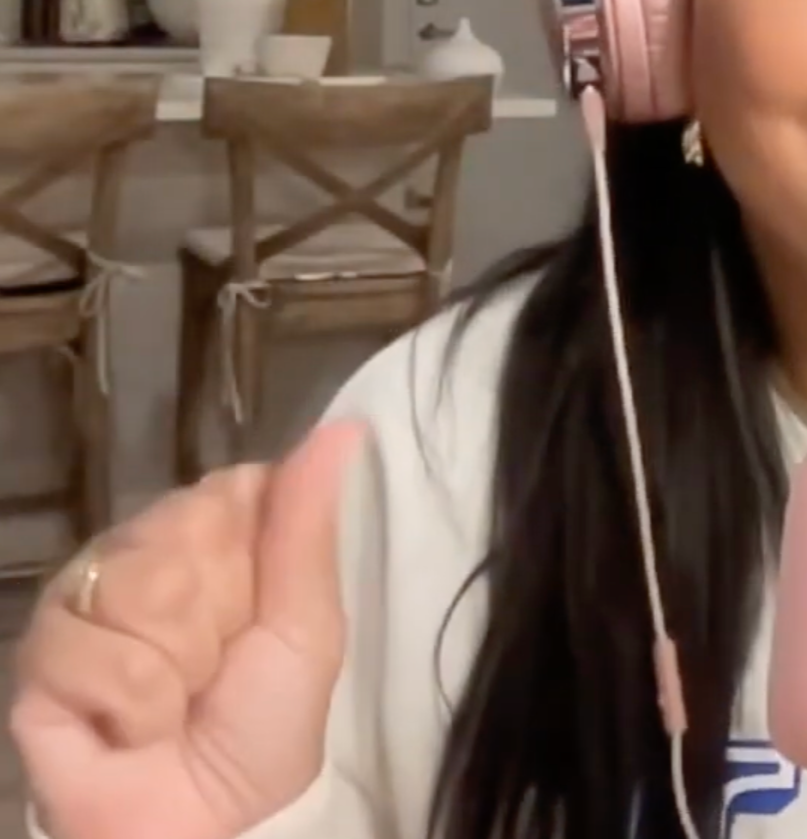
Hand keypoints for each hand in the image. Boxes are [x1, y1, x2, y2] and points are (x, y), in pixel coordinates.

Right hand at [7, 422, 366, 838]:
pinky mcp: (41, 653)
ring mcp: (89, 599)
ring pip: (140, 582)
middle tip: (218, 670)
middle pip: (186, 527)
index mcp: (218, 537)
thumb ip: (308, 523)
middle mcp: (148, 553)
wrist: (209, 822)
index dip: (254, 554)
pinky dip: (129, 701)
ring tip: (177, 703)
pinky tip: (130, 728)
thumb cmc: (266, 725)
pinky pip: (88, 645)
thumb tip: (345, 427)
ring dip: (176, 663)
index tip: (261, 608)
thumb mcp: (307, 626)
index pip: (233, 488)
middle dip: (217, 614)